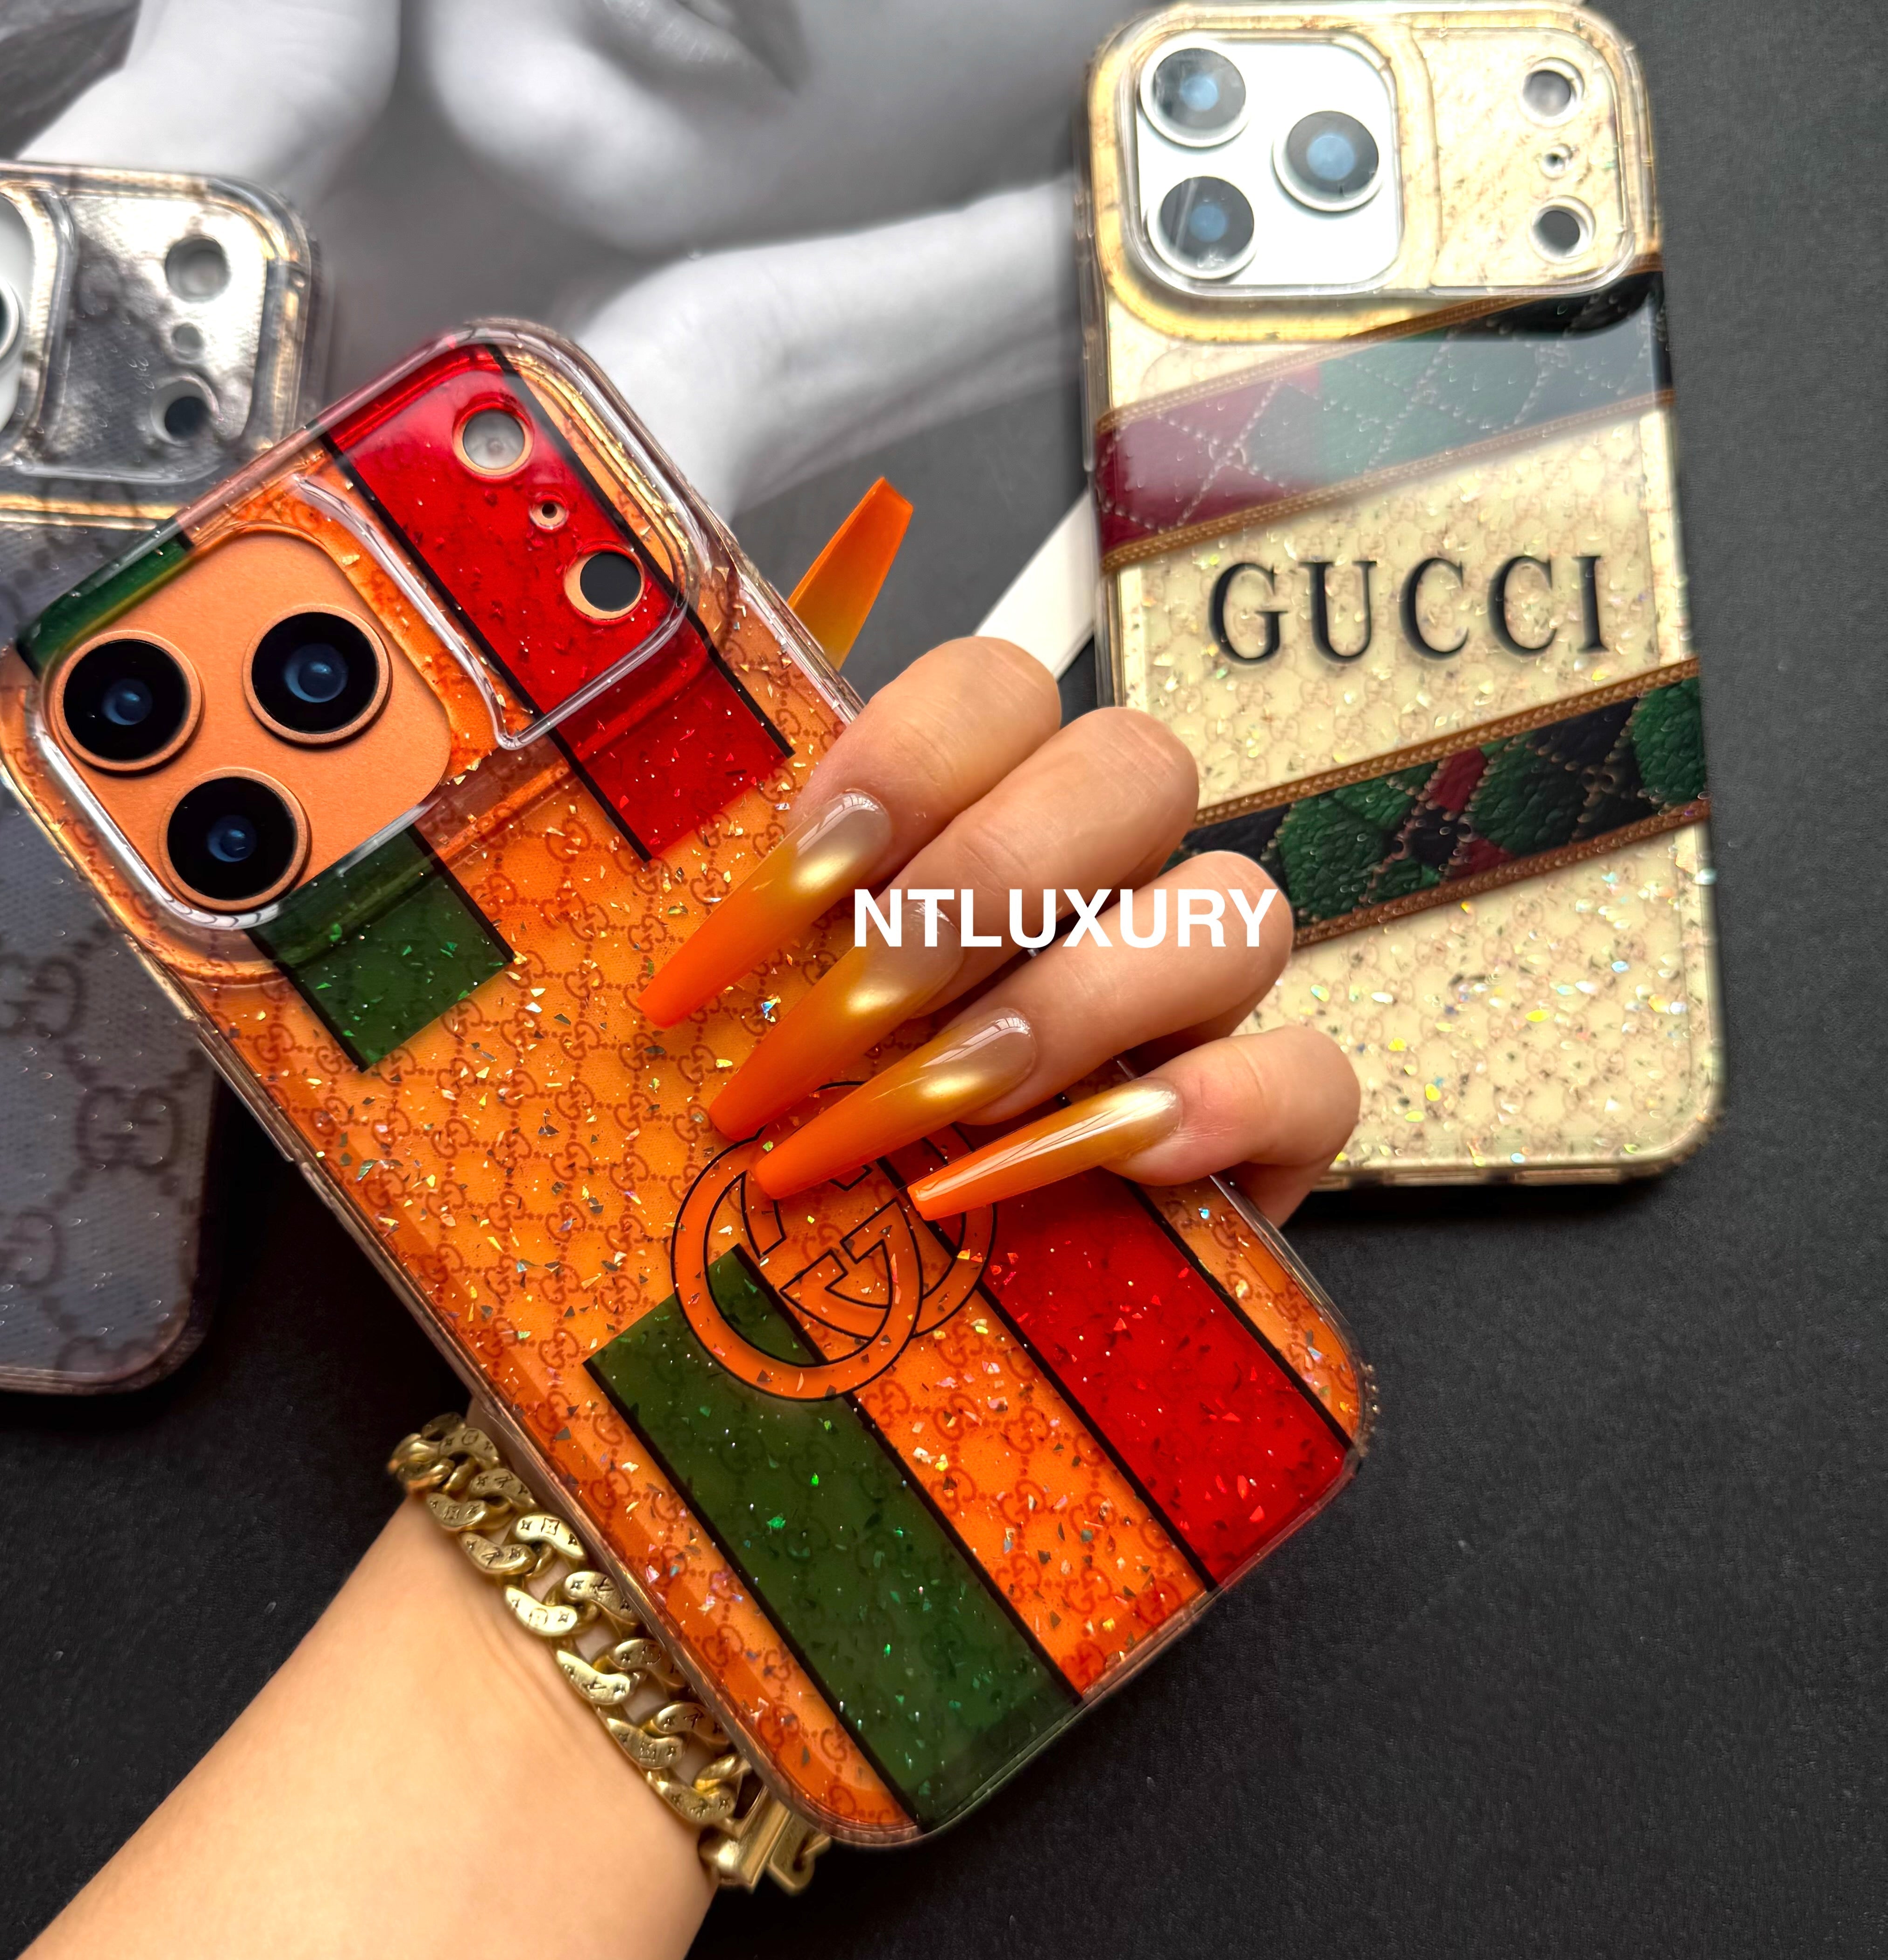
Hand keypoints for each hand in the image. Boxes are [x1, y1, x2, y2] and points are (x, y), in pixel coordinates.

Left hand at [640, 638, 1358, 1222]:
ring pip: (1236, 905)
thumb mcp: (784, 1009)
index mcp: (993, 803)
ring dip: (1074, 1005)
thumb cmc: (843, 1109)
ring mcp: (1208, 984)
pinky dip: (1217, 1110)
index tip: (797, 880)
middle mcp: (1118, 869)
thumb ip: (757, 942)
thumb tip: (653, 941)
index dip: (900, 764)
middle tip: (841, 1021)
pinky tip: (1115, 1159)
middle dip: (977, 894)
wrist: (944, 1264)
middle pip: (1129, 768)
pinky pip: (1310, 1073)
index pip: (995, 691)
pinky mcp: (1277, 1111)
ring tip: (948, 1107)